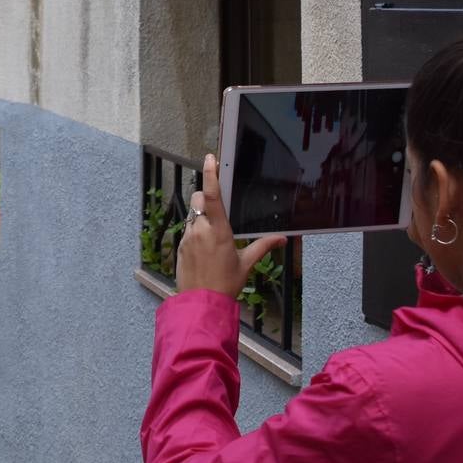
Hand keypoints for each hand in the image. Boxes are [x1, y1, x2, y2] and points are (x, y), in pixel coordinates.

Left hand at [176, 153, 286, 299]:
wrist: (201, 303)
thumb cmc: (226, 284)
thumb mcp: (246, 264)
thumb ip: (263, 247)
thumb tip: (283, 238)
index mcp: (218, 230)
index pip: (212, 195)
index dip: (210, 174)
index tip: (210, 159)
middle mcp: (200, 229)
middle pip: (198, 200)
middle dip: (205, 198)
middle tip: (217, 211)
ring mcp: (187, 237)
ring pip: (192, 215)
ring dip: (201, 217)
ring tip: (213, 239)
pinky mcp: (180, 246)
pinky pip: (187, 230)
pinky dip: (195, 232)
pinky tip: (204, 249)